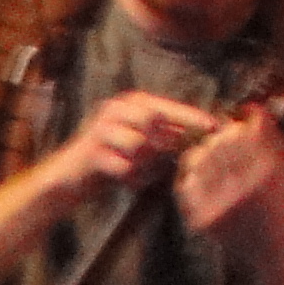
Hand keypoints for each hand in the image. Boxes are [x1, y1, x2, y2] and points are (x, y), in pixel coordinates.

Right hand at [62, 89, 213, 198]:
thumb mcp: (142, 143)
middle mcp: (115, 109)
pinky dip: (133, 178)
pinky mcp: (91, 153)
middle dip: (167, 141)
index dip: (191, 117)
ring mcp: (101, 129)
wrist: (68, 179)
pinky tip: (129, 182)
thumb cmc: (113, 159)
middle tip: (173, 158)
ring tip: (143, 173)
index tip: (215, 126)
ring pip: (140, 145)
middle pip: (154, 120)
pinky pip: (125, 167)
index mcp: (130, 102)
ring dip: (147, 164)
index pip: (167, 106)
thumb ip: (167, 135)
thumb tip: (203, 135)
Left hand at [176, 102, 283, 256]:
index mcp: (270, 168)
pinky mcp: (205, 218)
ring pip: (197, 158)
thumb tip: (248, 107)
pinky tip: (202, 180)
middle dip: (220, 137)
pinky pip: (186, 184)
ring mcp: (222, 202)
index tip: (240, 123)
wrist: (278, 250)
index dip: (241, 121)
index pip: (246, 127)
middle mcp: (245, 183)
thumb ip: (271, 134)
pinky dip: (190, 177)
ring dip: (203, 154)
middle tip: (223, 142)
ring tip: (213, 161)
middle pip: (220, 140)